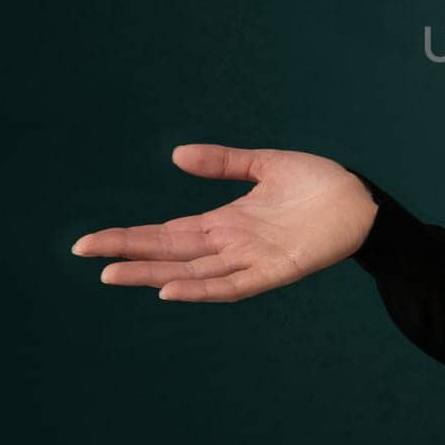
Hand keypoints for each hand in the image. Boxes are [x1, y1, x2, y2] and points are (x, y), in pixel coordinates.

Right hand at [70, 144, 379, 300]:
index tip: (90, 241)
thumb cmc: (318, 184)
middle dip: (127, 254)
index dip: (129, 236)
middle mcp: (230, 245)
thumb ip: (224, 163)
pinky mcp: (274, 271)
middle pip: (168, 253)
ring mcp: (250, 260)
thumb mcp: (265, 165)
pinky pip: (231, 285)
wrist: (361, 200)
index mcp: (224, 222)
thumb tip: (176, 155)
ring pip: (190, 273)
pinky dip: (201, 289)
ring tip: (112, 274)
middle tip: (83, 253)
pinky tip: (171, 289)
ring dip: (152, 274)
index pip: (166, 232)